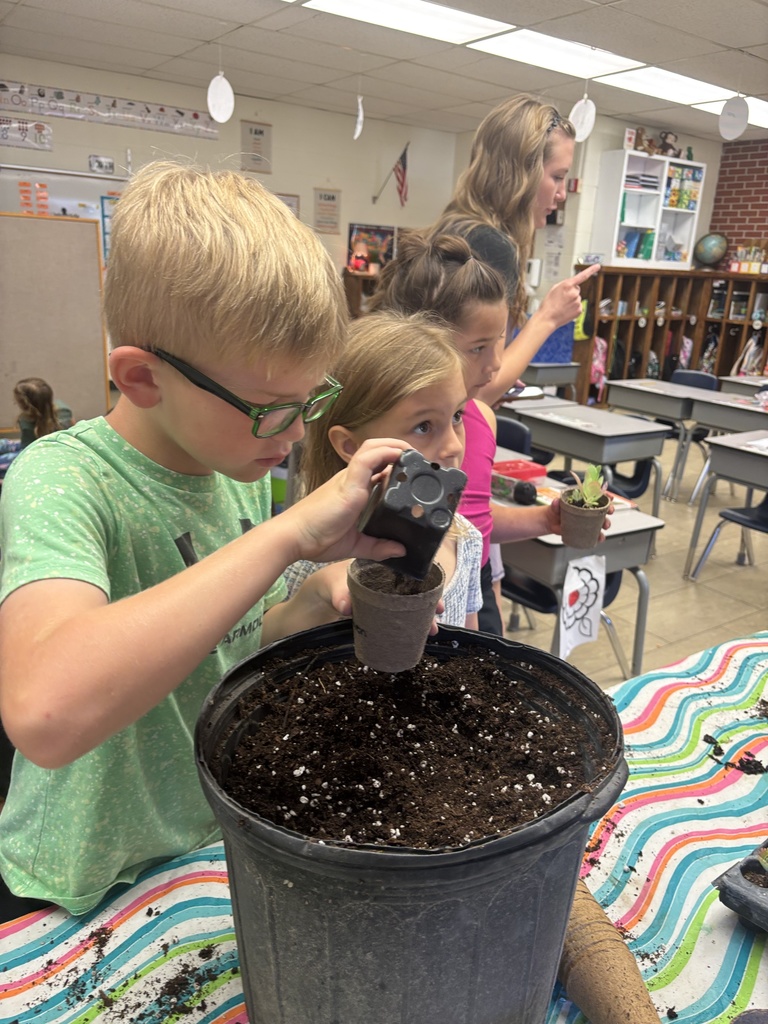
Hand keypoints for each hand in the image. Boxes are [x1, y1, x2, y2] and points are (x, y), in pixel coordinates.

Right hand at [281, 439, 408, 563]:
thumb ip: (378, 547)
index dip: (395, 464)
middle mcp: (351, 479)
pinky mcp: (347, 482)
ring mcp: (348, 478)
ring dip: (395, 445)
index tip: (414, 471)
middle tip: (419, 458)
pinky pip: (367, 458)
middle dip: (398, 448)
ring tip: (414, 452)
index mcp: (353, 490)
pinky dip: (386, 453)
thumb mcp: (355, 545)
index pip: (376, 467)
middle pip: (376, 450)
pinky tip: (402, 456)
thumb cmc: (316, 539)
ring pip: (372, 447)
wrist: (293, 538)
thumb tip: (401, 551)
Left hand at [299, 561, 444, 633]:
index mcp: (377, 566)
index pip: (408, 569)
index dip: (426, 580)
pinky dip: (408, 620)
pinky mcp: (378, 609)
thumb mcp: (332, 585)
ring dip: (422, 612)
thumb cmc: (326, 583)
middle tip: (439, 614)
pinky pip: (398, 613)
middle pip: (413, 586)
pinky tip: (416, 631)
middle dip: (429, 599)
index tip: (438, 595)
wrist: (315, 596)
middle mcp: (384, 579)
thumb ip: (339, 595)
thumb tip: (346, 607)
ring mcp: (382, 595)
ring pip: (408, 600)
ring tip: (431, 627)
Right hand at [537, 263, 600, 331]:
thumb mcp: (554, 289)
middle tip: (562, 299)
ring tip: (562, 305)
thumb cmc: (548, 304)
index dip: (591, 270)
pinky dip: (573, 308)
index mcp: (567, 285)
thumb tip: (572, 285)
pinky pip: (578, 306)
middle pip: (577, 289)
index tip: (598, 266)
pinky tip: (566, 310)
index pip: (582, 275)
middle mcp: (574, 293)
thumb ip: (565, 284)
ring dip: (571, 301)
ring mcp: (577, 302)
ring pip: (577, 298)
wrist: (547, 318)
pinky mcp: (579, 310)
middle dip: (571, 292)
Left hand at [547, 496, 613, 541]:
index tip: (609, 497)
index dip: (605, 495)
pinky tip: (599, 538)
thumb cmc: (555, 510)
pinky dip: (599, 536)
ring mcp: (588, 520)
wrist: (551, 523)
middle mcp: (588, 509)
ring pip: (602, 521)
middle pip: (603, 508)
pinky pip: (595, 533)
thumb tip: (556, 501)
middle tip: (609, 511)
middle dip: (609, 509)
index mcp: (583, 500)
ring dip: (606, 523)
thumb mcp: (555, 505)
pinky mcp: (586, 530)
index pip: (597, 495)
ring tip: (605, 526)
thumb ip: (556, 504)